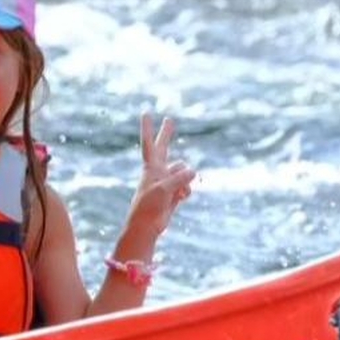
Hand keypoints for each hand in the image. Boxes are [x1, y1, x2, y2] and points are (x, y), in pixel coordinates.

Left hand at [132, 114, 194, 236]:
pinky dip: (187, 191)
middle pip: (164, 148)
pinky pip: (187, 186)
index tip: (146, 112)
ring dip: (185, 180)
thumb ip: (179, 178)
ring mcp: (166, 181)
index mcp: (151, 168)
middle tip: (169, 119)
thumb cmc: (149, 206)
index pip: (150, 144)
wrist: (146, 227)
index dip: (149, 129)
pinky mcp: (173, 193)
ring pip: (183, 172)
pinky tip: (182, 198)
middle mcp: (158, 171)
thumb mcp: (165, 189)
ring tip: (178, 192)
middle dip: (167, 134)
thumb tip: (194, 171)